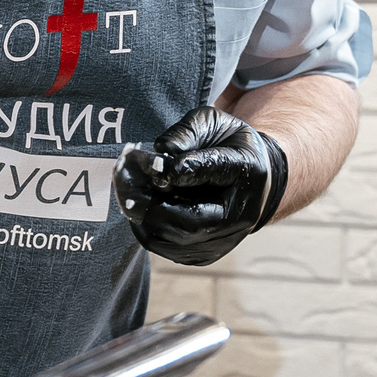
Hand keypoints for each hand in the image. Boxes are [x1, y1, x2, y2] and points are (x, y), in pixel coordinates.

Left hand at [115, 106, 288, 266]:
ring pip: (177, 239)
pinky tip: (139, 210)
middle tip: (126, 185)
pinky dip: (147, 230)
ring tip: (128, 196)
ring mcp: (226, 239)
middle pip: (193, 220)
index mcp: (246, 170)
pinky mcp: (208, 253)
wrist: (249, 177)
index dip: (183, 170)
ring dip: (144, 218)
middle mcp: (242, 213)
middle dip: (152, 203)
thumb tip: (159, 153)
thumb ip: (185, 133)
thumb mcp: (211, 123)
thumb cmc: (225, 144)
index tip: (155, 165)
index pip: (215, 170)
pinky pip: (170, 249)